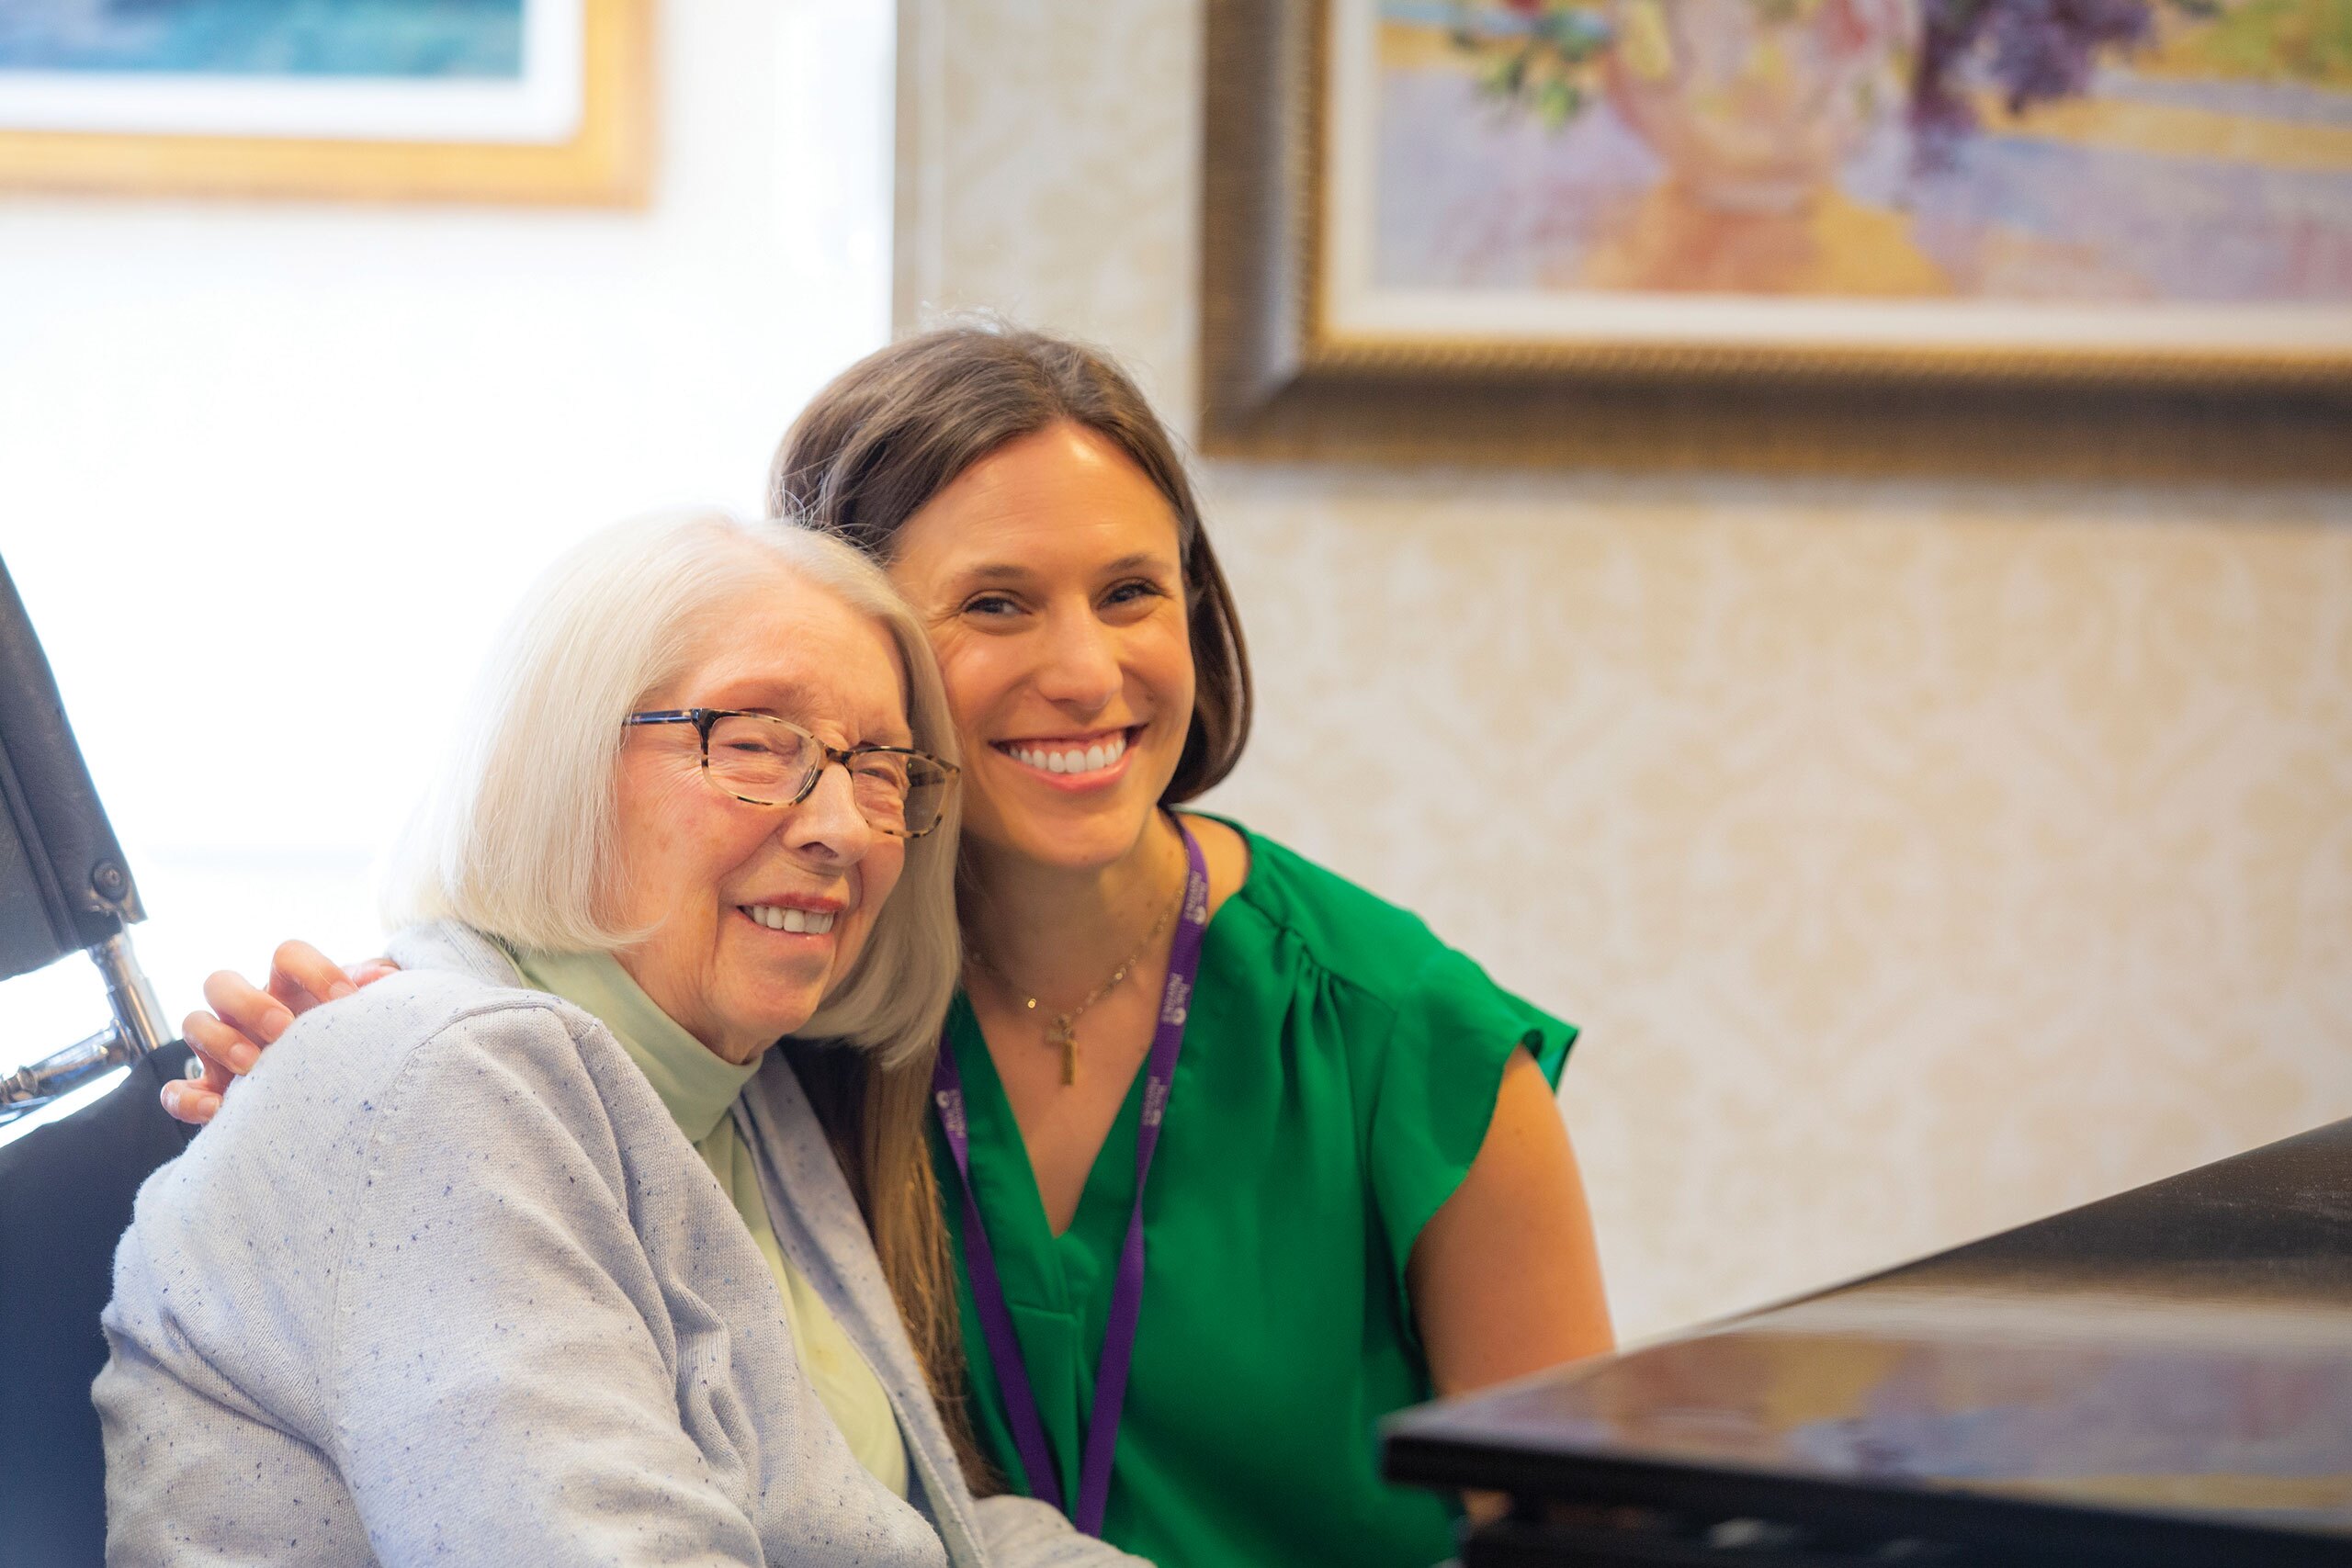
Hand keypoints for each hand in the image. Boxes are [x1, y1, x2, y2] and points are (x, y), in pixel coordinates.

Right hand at [161, 941, 399, 1125]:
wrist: (338, 1093)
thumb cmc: (351, 1041)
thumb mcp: (367, 1014)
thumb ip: (378, 991)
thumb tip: (384, 979)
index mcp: (290, 987)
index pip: (288, 954)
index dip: (314, 969)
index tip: (345, 998)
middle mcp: (249, 1012)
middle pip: (222, 982)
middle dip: (249, 1003)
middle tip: (283, 1029)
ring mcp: (224, 1050)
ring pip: (194, 1024)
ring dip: (218, 1041)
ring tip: (253, 1066)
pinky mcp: (210, 1091)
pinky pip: (176, 1091)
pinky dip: (187, 1099)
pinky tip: (218, 1109)